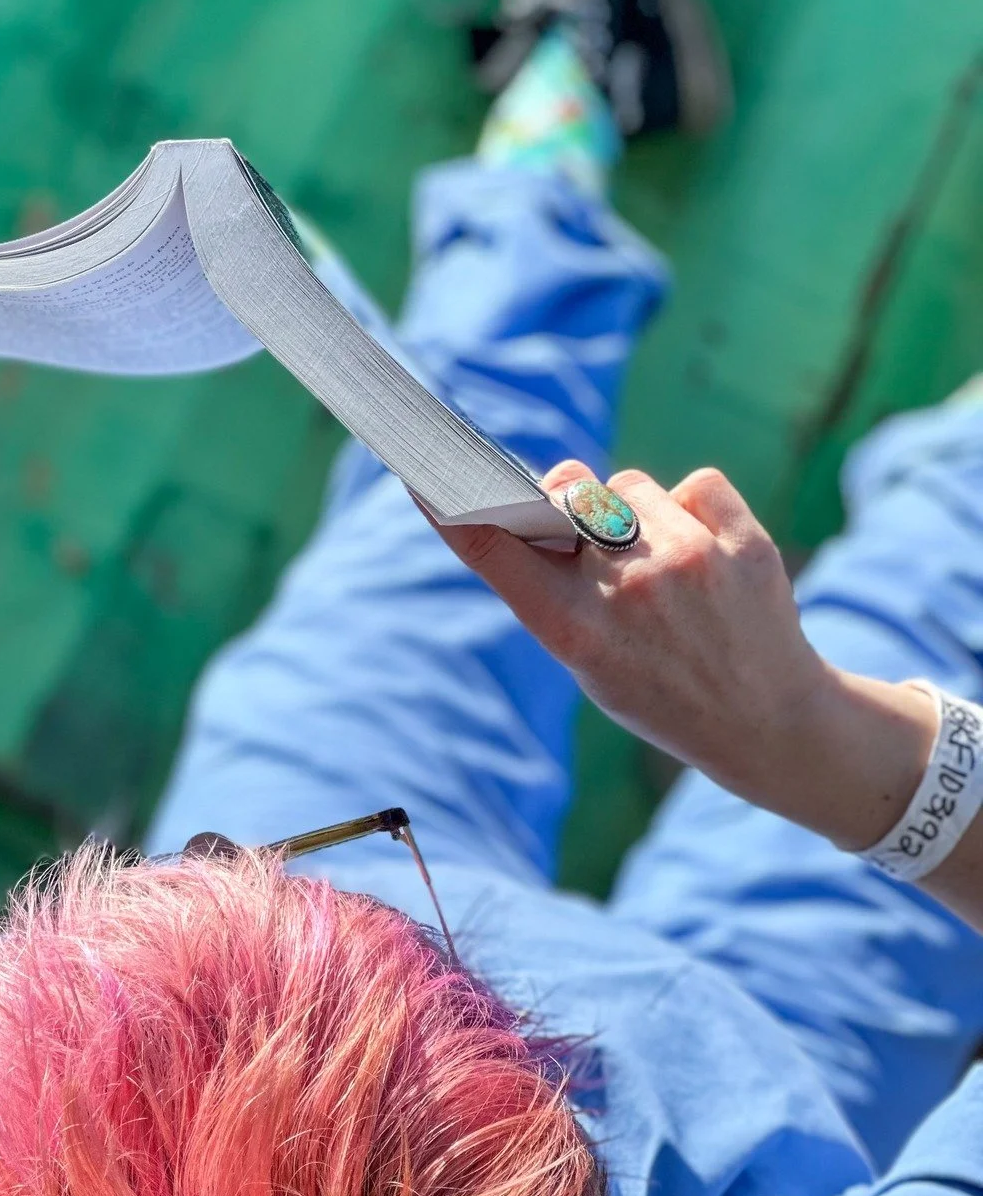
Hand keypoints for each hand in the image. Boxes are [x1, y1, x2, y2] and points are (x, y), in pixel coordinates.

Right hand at [432, 461, 935, 846]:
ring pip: (631, 486)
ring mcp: (688, 562)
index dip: (450, 506)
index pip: (491, 549)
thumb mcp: (589, 661)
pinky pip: (694, 485)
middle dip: (567, 494)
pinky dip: (694, 510)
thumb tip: (545, 495)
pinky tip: (707, 554)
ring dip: (636, 511)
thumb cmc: (664, 691)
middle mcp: (625, 590)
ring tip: (664, 567)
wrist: (770, 724)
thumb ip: (558, 588)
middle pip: (567, 490)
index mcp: (572, 630)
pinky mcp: (743, 542)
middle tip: (581, 523)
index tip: (424, 471)